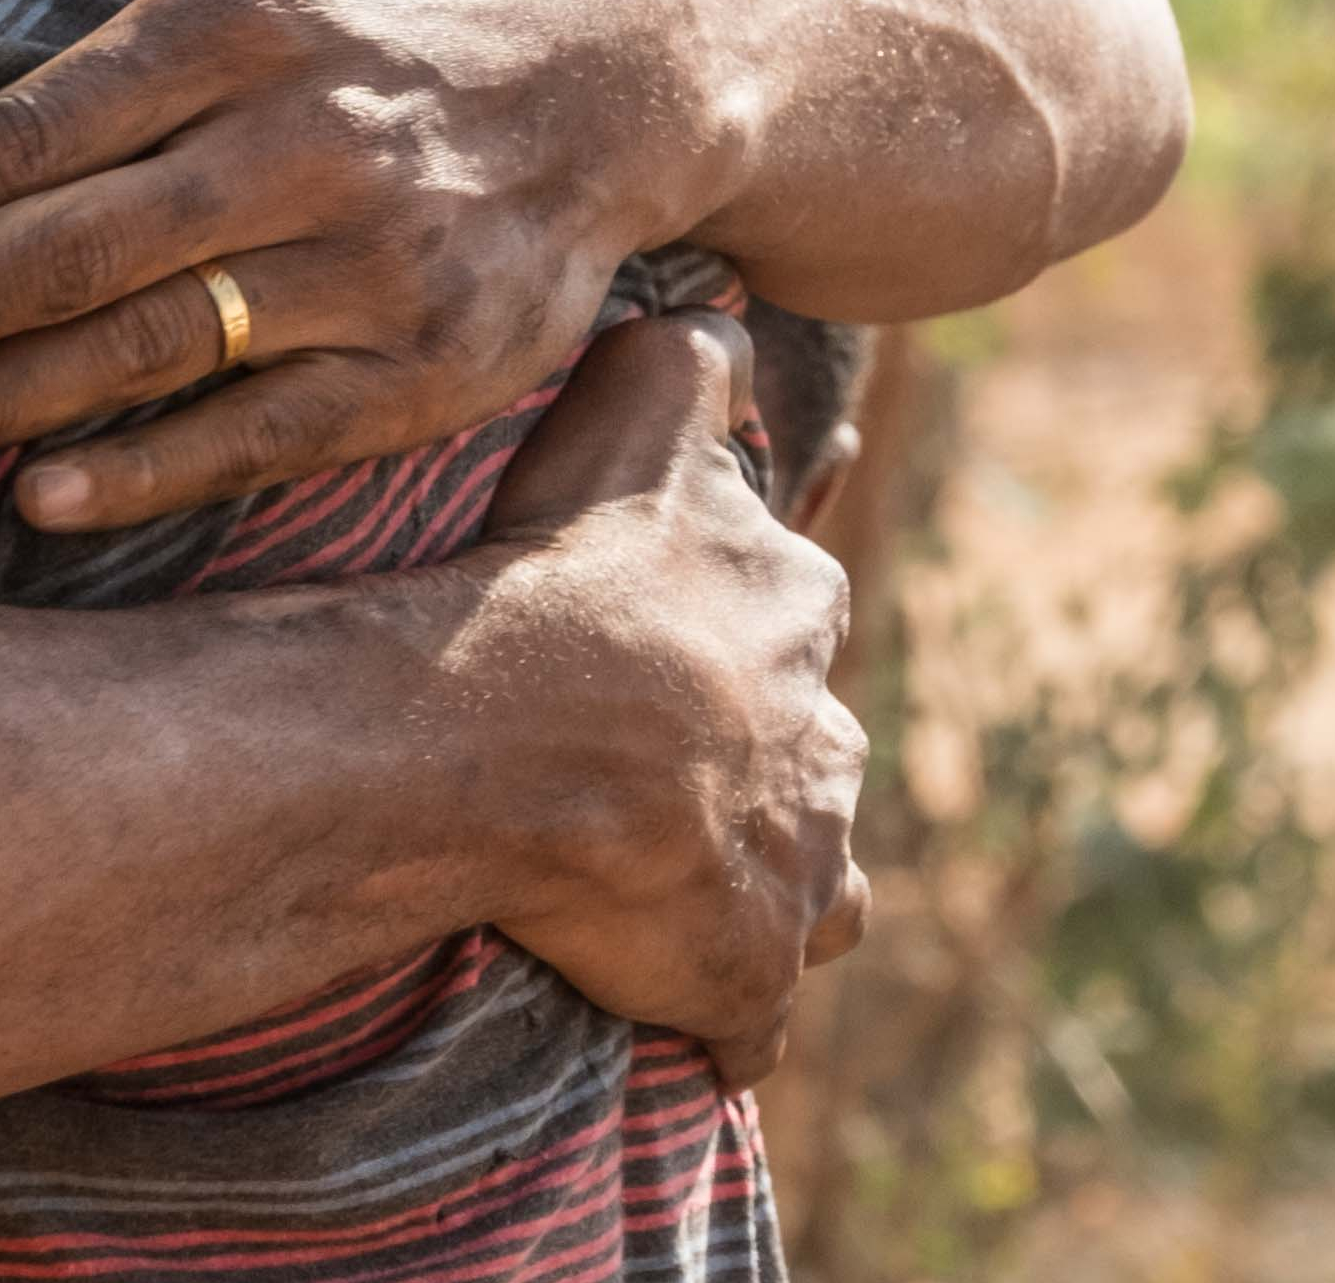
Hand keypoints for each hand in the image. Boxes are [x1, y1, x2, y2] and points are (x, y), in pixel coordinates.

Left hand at [0, 0, 752, 531]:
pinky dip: (151, 475)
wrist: (641, 53)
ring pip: (148, 354)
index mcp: (247, 10)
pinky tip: (37, 500)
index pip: (32, 131)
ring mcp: (383, 260)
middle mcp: (313, 137)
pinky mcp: (442, 359)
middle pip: (64, 256)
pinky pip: (269, 436)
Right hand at [448, 313, 866, 1082]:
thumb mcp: (634, 412)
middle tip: (661, 776)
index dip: (730, 627)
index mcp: (797, 610)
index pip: (793, 609)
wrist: (513, 737)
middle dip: (758, 764)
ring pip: (818, 882)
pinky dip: (726, 1014)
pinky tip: (686, 1017)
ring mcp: (794, 865)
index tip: (663, 646)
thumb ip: (692, 359)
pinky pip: (753, 1010)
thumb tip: (732, 317)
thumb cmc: (560, 572)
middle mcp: (821, 739)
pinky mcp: (750, 969)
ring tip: (691, 896)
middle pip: (812, 752)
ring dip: (769, 886)